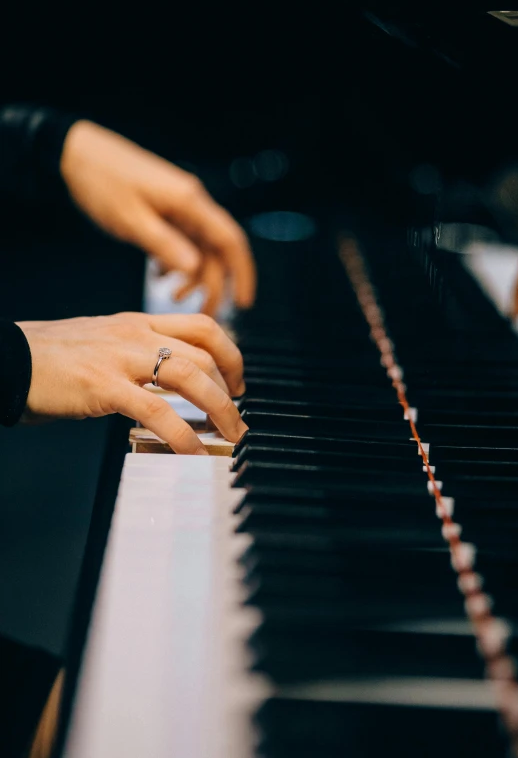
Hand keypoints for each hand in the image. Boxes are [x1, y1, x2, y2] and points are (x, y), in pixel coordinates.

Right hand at [18, 313, 247, 454]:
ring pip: (189, 375)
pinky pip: (156, 411)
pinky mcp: (103, 386)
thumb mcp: (103, 342)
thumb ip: (137, 355)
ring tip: (230, 435)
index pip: (202, 326)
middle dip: (232, 388)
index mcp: (137, 322)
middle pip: (205, 351)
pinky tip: (193, 452)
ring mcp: (120, 357)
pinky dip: (183, 435)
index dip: (230, 353)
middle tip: (237, 418)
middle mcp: (135, 333)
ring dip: (220, 408)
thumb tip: (167, 383)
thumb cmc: (51, 357)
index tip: (237, 380)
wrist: (7, 359)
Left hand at [60, 120, 255, 315]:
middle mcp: (191, 204)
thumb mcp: (132, 220)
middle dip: (214, 285)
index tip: (244, 302)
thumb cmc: (102, 181)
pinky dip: (175, 262)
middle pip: (217, 250)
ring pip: (199, 249)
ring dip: (191, 276)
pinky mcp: (165, 211)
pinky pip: (182, 242)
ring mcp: (179, 208)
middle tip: (204, 313)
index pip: (230, 240)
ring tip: (171, 296)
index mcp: (189, 202)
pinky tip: (158, 275)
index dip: (242, 273)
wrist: (76, 154)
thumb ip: (165, 245)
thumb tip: (195, 269)